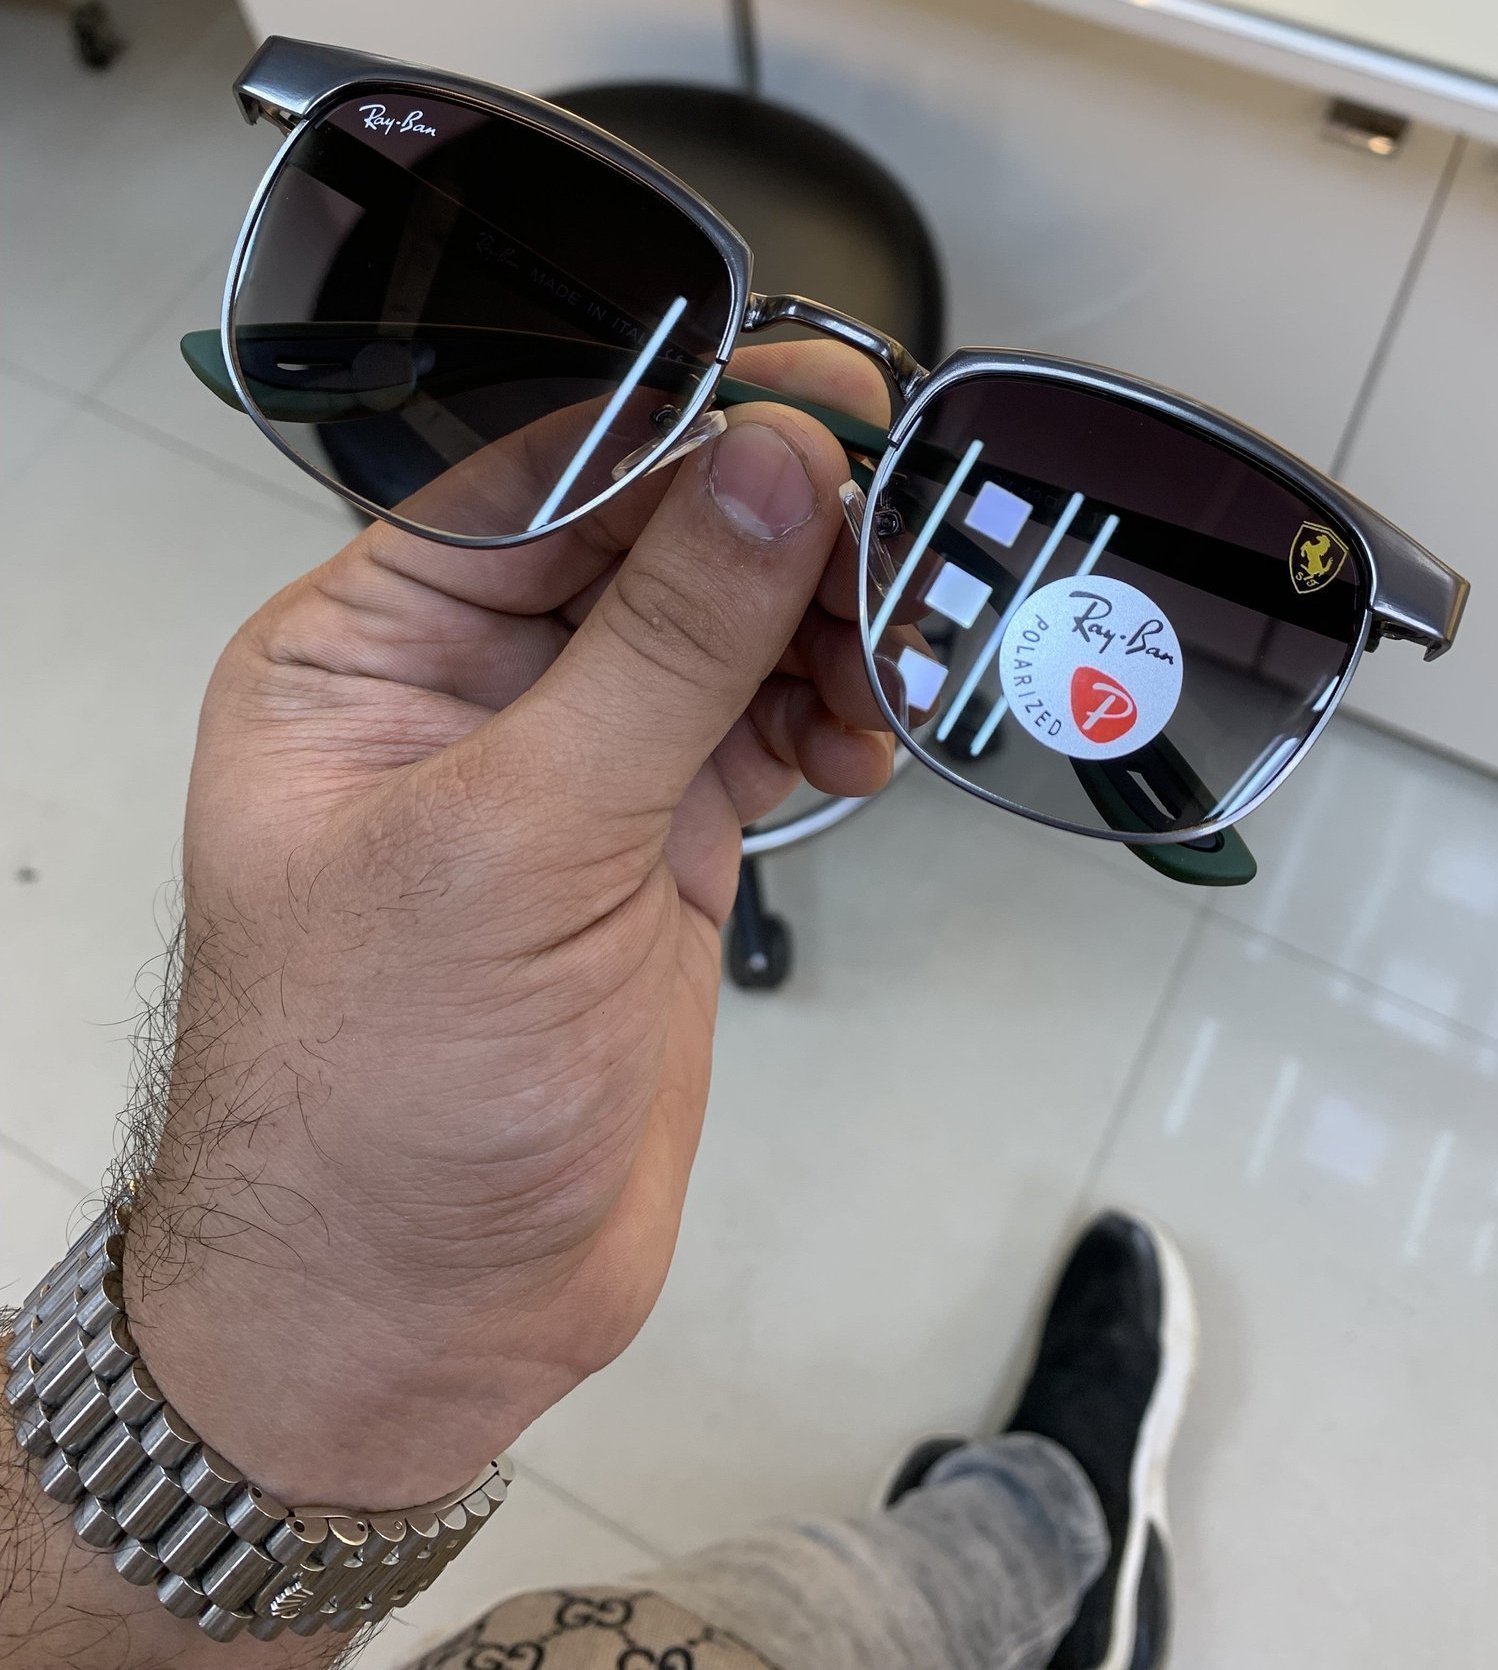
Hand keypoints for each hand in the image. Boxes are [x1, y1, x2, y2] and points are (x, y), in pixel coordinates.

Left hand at [123, 340, 891, 1511]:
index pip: (542, 481)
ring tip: (905, 643)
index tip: (821, 400)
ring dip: (824, 624)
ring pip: (723, 633)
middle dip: (781, 531)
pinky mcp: (652, 842)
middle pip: (650, 545)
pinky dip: (828, 715)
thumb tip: (771, 468)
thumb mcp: (517, 842)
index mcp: (367, 649)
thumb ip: (662, 646)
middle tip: (911, 518)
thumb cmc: (379, 1100)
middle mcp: (468, 687)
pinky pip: (760, 728)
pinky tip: (871, 731)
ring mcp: (572, 767)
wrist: (417, 1316)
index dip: (685, 430)